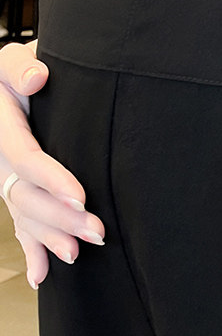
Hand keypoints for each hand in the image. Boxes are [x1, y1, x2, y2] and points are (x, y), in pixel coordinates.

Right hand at [0, 41, 105, 288]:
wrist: (10, 85)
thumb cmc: (19, 71)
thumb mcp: (12, 60)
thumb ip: (18, 67)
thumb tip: (37, 78)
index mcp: (2, 128)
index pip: (26, 158)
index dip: (52, 179)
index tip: (81, 196)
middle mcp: (0, 160)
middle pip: (27, 196)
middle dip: (60, 218)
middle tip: (97, 232)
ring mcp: (7, 179)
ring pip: (25, 215)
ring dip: (51, 237)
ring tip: (77, 255)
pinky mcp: (18, 190)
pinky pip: (21, 223)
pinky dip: (32, 249)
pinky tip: (42, 276)